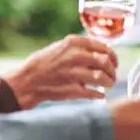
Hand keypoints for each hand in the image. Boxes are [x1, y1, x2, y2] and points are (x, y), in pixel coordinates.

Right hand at [4, 35, 118, 107]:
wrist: (25, 82)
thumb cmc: (42, 65)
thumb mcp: (59, 48)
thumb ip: (79, 49)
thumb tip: (102, 53)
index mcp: (73, 43)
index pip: (103, 47)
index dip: (112, 56)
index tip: (114, 63)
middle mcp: (75, 56)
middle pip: (105, 62)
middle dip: (112, 71)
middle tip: (112, 76)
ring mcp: (73, 73)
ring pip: (103, 78)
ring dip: (109, 83)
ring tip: (107, 86)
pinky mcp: (72, 90)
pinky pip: (94, 93)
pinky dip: (100, 95)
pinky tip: (100, 96)